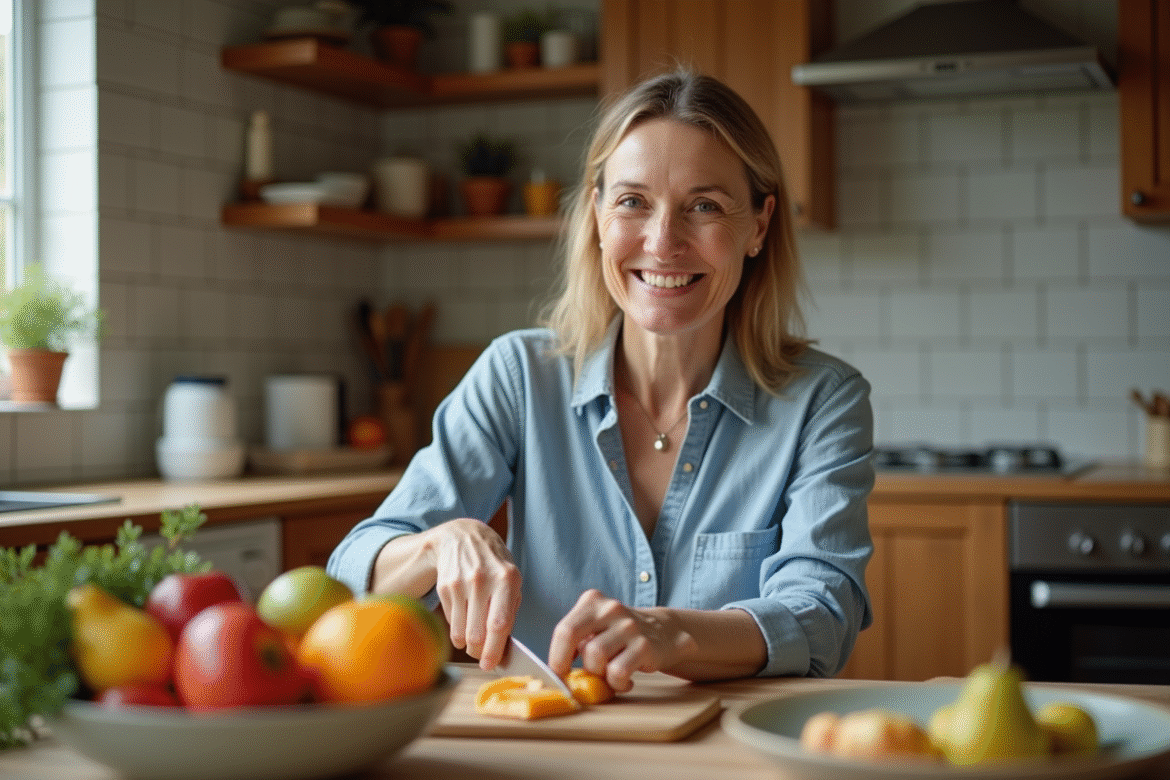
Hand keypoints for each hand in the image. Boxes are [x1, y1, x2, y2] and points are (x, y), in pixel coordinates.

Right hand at [427, 518, 520, 669]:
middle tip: (482, 654)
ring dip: (467, 643)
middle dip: (479, 651)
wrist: (463, 537)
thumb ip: (510, 612)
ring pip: (461, 632)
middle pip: (477, 633)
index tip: (491, 665)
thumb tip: (504, 649)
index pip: (499, 623)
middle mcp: (482, 580)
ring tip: (474, 637)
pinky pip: (451, 621)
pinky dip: (458, 627)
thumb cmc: (493, 564)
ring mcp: (460, 583)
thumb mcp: (511, 580)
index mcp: (507, 579)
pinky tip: (465, 615)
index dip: (495, 649)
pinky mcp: (444, 587)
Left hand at [548, 589, 697, 691]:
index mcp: (592, 601)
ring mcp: (629, 626)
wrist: (664, 631)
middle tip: (583, 676)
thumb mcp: (595, 628)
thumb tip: (554, 672)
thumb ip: (575, 642)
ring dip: (599, 675)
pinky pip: (618, 673)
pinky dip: (617, 684)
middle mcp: (611, 609)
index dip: (556, 657)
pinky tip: (624, 680)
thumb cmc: (618, 635)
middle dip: (578, 667)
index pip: (564, 630)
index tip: (558, 673)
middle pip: (578, 643)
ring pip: (597, 659)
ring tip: (609, 675)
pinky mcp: (644, 646)